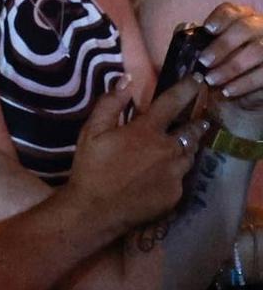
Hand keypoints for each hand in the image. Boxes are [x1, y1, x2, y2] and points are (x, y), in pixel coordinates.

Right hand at [65, 78, 205, 234]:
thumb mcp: (91, 131)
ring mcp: (175, 174)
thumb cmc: (91, 167)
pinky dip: (175, 172)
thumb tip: (127, 80)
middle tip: (197, 122)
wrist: (96, 210)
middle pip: (191, 131)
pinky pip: (181, 177)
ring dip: (187, 147)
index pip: (173, 102)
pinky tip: (163, 175)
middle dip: (196, 124)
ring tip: (181, 147)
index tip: (197, 79)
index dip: (187, 88)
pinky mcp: (176, 194)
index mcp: (147, 131)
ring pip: (190, 154)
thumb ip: (110, 104)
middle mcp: (168, 150)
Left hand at [196, 5, 262, 133]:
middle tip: (205, 61)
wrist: (238, 91)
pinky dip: (244, 83)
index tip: (208, 29)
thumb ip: (196, 40)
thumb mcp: (207, 53)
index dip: (220, 18)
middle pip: (246, 27)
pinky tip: (228, 91)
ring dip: (232, 67)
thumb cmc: (219, 67)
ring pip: (258, 51)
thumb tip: (183, 30)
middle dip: (223, 44)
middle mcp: (259, 28)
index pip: (232, 11)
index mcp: (241, 19)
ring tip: (212, 80)